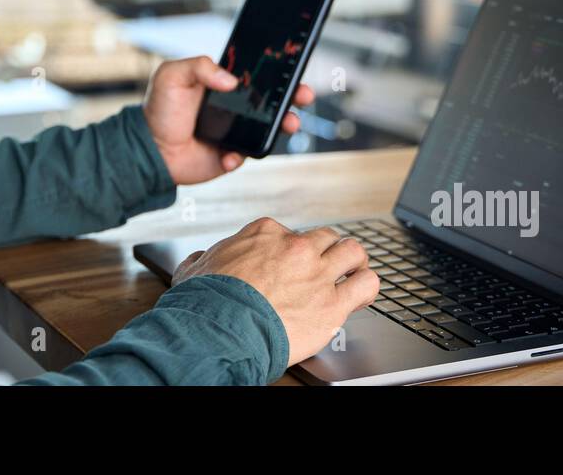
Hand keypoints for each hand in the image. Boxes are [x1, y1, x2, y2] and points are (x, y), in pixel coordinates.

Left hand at [142, 55, 314, 184]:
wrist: (149, 150)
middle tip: (303, 96)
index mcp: (223, 84)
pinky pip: (247, 154)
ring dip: (284, 125)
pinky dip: (242, 155)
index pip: (256, 76)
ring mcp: (235, 131)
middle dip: (293, 98)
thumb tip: (230, 80)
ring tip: (289, 125)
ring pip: (269, 127)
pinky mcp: (231, 155)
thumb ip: (200, 67)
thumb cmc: (159, 109)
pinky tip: (229, 155)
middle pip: (272, 101)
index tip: (293, 71)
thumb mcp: (172, 76)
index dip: (277, 73)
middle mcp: (233, 107)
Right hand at [171, 218, 378, 366]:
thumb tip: (199, 259)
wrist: (218, 330)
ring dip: (353, 262)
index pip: (290, 232)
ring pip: (353, 250)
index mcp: (265, 234)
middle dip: (326, 252)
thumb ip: (203, 259)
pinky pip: (367, 284)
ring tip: (352, 272)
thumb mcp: (195, 269)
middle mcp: (295, 247)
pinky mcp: (332, 303)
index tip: (289, 265)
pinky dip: (367, 287)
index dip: (291, 250)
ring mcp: (317, 273)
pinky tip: (361, 293)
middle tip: (324, 266)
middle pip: (325, 237)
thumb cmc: (207, 303)